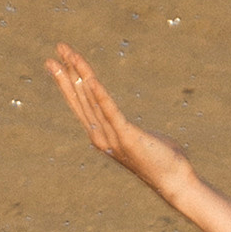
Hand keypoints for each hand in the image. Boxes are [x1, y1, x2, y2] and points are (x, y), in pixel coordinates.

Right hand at [45, 41, 189, 195]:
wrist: (174, 181)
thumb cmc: (160, 158)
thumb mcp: (136, 137)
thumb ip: (125, 128)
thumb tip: (124, 122)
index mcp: (100, 135)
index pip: (80, 103)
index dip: (67, 82)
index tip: (58, 62)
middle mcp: (100, 136)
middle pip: (80, 98)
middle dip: (67, 73)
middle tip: (56, 51)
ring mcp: (111, 137)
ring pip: (91, 100)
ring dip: (80, 74)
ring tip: (70, 55)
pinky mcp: (127, 137)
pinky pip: (110, 112)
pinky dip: (100, 95)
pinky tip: (90, 79)